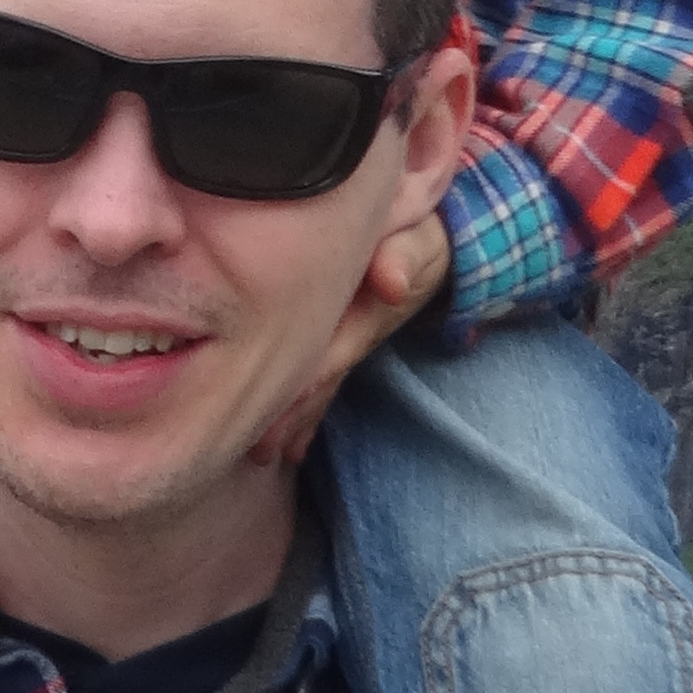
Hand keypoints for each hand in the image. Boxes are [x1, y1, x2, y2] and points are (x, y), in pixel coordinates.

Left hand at [246, 208, 452, 468]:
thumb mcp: (419, 240)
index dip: (303, 380)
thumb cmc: (418, 236)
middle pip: (319, 382)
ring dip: (293, 421)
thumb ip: (405, 256)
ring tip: (262, 456)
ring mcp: (350, 343)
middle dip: (288, 416)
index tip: (268, 407)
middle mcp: (354, 337)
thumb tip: (391, 283)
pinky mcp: (344, 341)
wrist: (437, 245)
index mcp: (364, 314)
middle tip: (255, 451)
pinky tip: (288, 447)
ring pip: (318, 388)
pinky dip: (304, 411)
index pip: (330, 353)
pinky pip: (321, 379)